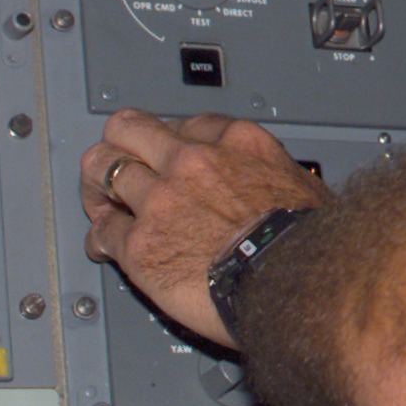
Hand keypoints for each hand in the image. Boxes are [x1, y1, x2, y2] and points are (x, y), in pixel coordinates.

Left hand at [81, 110, 329, 345]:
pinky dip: (100, 239)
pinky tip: (105, 247)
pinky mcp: (139, 244)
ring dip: (98, 186)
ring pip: (101, 168)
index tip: (171, 155)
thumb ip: (274, 172)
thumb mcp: (302, 183)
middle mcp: (192, 161)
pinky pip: (101, 231)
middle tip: (119, 162)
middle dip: (121, 143)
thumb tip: (276, 184)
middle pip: (129, 127)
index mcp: (237, 141)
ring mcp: (160, 200)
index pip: (187, 122)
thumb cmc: (307, 242)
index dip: (173, 141)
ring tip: (101, 201)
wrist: (295, 283)